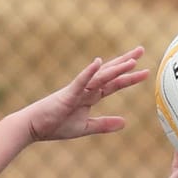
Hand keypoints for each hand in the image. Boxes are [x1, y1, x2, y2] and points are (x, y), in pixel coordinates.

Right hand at [21, 49, 148, 142]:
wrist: (33, 127)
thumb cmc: (56, 125)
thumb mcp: (85, 127)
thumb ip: (104, 124)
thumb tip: (125, 122)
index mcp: (90, 96)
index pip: (113, 84)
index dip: (128, 77)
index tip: (144, 70)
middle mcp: (86, 89)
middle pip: (109, 73)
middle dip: (126, 62)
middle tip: (142, 49)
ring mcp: (77, 90)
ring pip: (100, 77)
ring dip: (116, 68)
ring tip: (132, 60)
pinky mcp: (68, 95)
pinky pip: (81, 82)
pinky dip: (89, 72)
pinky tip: (98, 62)